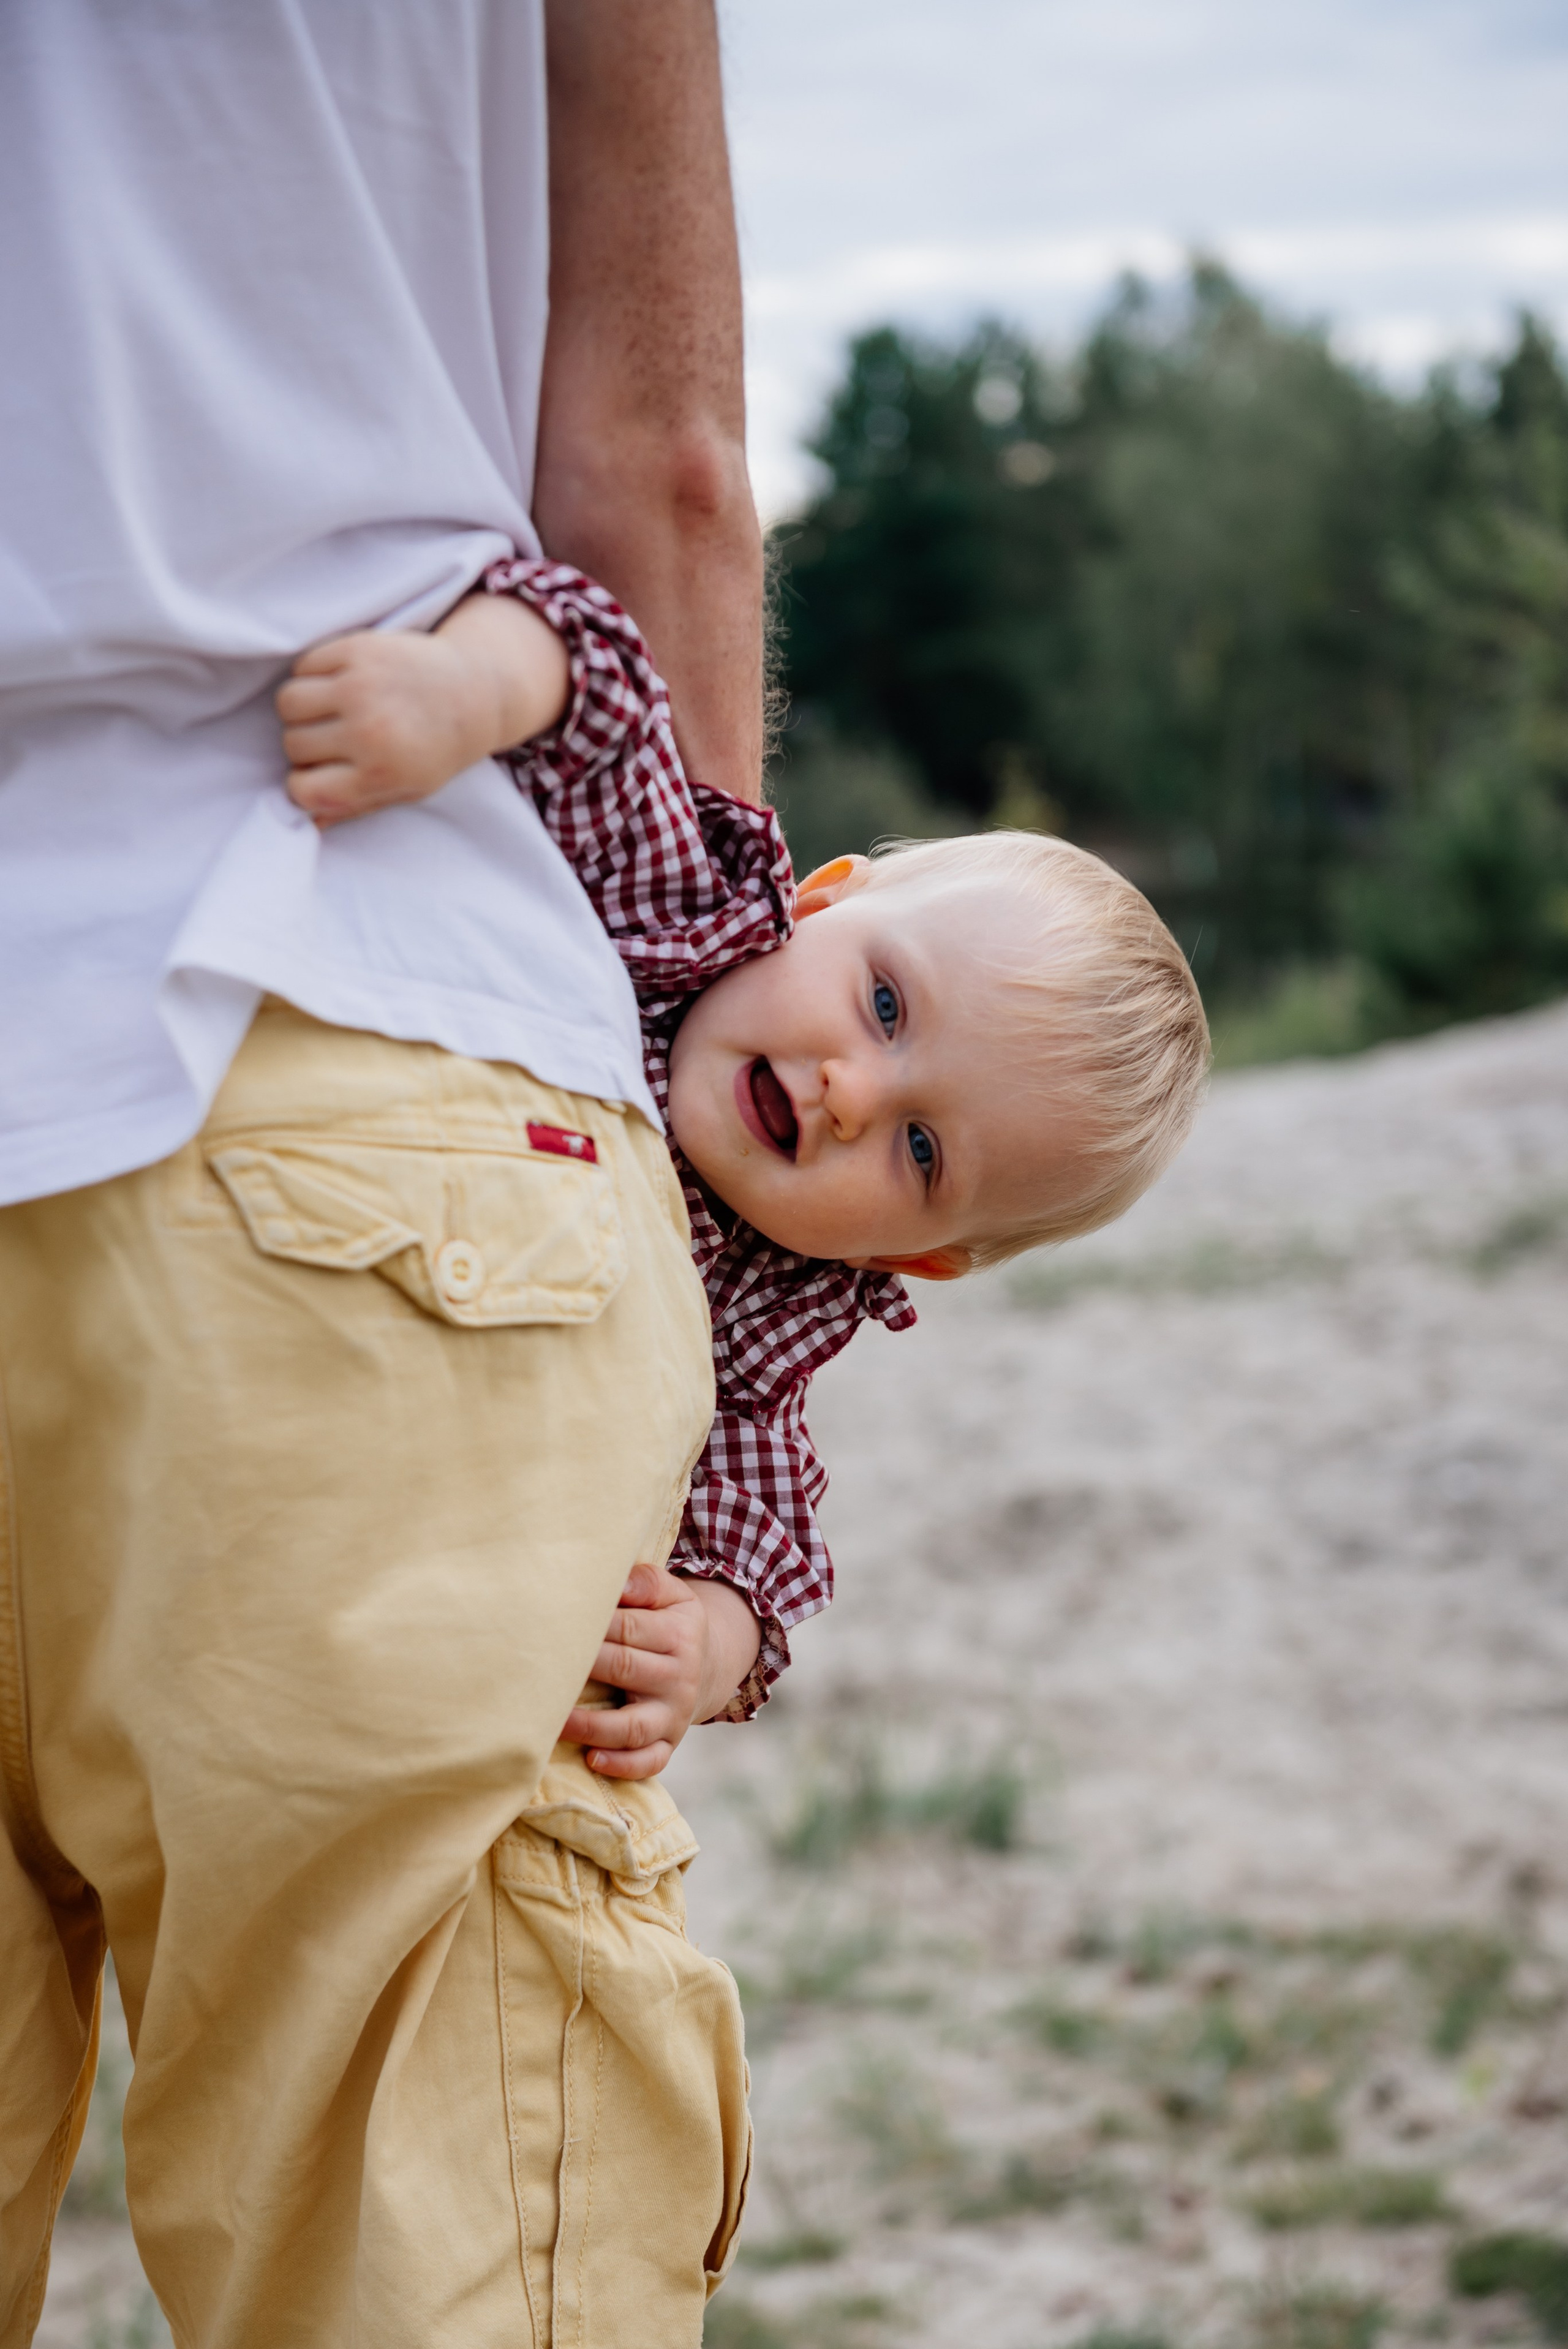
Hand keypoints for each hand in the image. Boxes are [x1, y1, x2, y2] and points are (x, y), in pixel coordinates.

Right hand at [276, 592, 569, 826]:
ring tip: (330, 710)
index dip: (306, 786)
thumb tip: (309, 822)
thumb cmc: (438, 748)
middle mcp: (369, 730)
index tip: (320, 775)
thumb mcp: (409, 788)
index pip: (305, 790)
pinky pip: (303, 666)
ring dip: (302, 710)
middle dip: (307, 747)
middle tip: (335, 739)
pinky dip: (311, 675)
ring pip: (289, 703)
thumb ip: (358, 805)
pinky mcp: (358, 649)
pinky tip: (338, 683)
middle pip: (293, 744)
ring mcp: (361, 686)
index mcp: (381, 772)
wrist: (476, 691)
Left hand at [562, 1563, 762, 1779]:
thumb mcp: (672, 1594)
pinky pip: (649, 1761)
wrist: (708, 1665)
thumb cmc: (670, 1623)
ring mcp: (675, 1715)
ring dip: (592, 1726)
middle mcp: (680, 1676)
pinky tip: (592, 1759)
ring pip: (633, 1726)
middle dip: (583, 1667)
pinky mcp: (669, 1744)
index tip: (553, 1624)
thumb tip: (616, 1583)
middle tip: (540, 1665)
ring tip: (554, 1720)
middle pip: (625, 1670)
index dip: (591, 1626)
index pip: (628, 1628)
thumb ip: (646, 1582)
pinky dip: (623, 1765)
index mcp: (679, 1634)